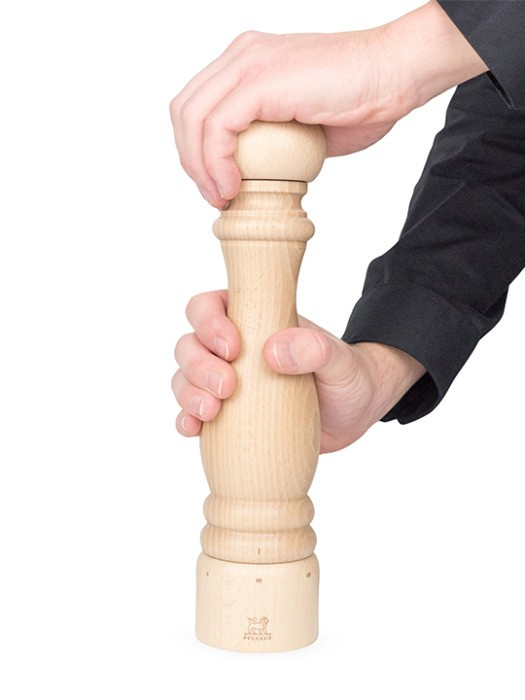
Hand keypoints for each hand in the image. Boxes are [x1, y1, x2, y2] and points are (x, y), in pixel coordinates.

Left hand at [170, 2, 486, 207]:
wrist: (395, 75)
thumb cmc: (360, 102)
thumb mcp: (300, 126)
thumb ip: (270, 140)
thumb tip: (254, 172)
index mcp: (248, 62)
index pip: (197, 106)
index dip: (195, 151)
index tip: (217, 186)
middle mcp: (242, 56)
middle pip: (185, 111)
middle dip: (191, 162)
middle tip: (215, 197)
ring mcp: (249, 63)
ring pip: (193, 119)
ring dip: (200, 168)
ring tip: (223, 197)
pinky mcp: (261, 79)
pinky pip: (218, 127)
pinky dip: (217, 164)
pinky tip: (233, 187)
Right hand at [173, 291, 424, 453]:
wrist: (355, 415)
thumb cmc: (349, 377)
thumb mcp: (342, 362)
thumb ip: (316, 349)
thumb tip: (273, 351)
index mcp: (255, 320)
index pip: (210, 306)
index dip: (208, 322)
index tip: (233, 348)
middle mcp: (233, 349)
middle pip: (190, 345)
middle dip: (198, 365)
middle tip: (228, 387)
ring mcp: (228, 384)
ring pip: (185, 379)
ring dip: (188, 393)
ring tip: (211, 413)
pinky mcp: (228, 418)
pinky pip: (193, 415)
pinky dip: (186, 421)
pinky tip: (195, 430)